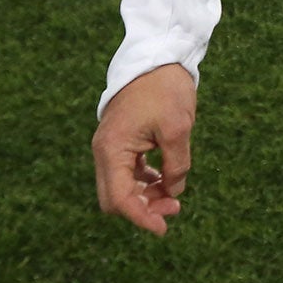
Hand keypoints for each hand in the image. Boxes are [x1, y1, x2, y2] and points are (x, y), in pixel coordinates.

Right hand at [92, 64, 196, 235]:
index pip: (119, 199)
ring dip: (144, 197)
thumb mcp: (178, 128)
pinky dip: (143, 181)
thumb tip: (174, 191)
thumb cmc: (165, 88)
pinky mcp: (119, 140)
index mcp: (112, 148)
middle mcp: (104, 150)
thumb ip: (177, 166)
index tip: (164, 228)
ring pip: (120, 187)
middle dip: (142, 209)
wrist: (157, 54)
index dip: (141, 218)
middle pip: (115, 198)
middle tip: (174, 209)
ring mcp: (110, 145)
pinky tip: (164, 180)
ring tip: (173, 197)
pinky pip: (126, 172)